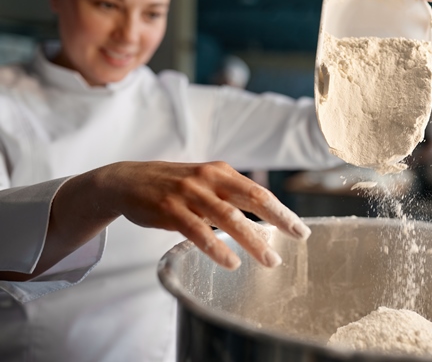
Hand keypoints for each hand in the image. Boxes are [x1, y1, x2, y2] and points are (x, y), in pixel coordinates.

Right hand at [99, 161, 308, 269]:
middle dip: (279, 219)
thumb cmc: (173, 185)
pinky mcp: (169, 209)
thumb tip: (261, 220)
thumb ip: (228, 196)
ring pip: (228, 217)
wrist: (127, 180)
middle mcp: (209, 179)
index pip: (259, 192)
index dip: (282, 211)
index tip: (300, 230)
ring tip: (270, 260)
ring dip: (252, 240)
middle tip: (299, 237)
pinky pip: (197, 231)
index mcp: (221, 172)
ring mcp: (189, 193)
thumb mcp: (204, 183)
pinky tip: (231, 262)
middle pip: (252, 198)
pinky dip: (216, 248)